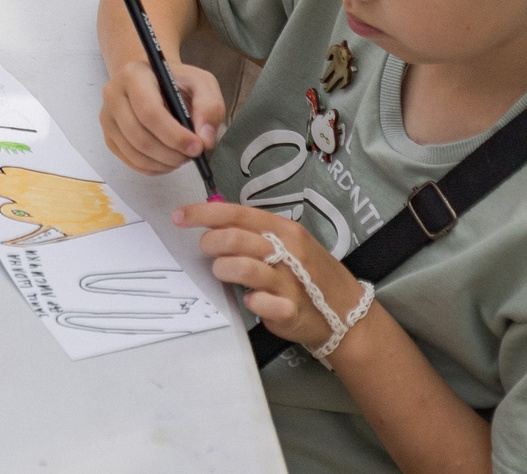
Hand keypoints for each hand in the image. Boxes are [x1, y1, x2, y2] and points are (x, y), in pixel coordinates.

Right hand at [100, 52, 223, 176]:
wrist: (152, 81)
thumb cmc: (176, 82)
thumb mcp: (201, 83)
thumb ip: (210, 106)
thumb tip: (205, 139)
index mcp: (133, 75)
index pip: (149, 112)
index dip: (174, 135)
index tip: (197, 147)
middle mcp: (113, 95)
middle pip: (140, 137)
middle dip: (171, 154)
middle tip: (192, 155)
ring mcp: (107, 117)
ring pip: (134, 153)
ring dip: (164, 163)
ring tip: (182, 156)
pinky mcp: (109, 136)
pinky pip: (130, 161)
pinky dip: (153, 167)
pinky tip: (168, 160)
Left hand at [177, 201, 368, 358]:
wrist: (347, 312)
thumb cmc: (310, 274)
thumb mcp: (289, 244)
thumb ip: (256, 233)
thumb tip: (213, 222)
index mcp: (285, 230)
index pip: (238, 214)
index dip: (204, 213)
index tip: (179, 216)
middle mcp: (288, 252)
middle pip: (236, 239)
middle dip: (210, 242)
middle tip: (205, 249)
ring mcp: (291, 282)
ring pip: (244, 268)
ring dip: (224, 269)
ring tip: (222, 272)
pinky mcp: (292, 311)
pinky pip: (262, 303)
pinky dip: (252, 302)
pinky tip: (252, 300)